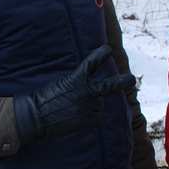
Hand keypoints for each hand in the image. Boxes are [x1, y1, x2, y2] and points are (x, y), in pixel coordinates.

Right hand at [14, 46, 134, 143]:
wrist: (36, 116)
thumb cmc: (44, 98)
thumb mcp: (61, 83)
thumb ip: (77, 82)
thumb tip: (88, 86)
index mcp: (77, 78)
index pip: (93, 63)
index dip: (101, 54)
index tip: (107, 49)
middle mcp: (87, 91)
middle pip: (110, 86)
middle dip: (123, 82)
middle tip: (132, 79)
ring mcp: (89, 106)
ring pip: (99, 105)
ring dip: (92, 106)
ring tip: (75, 109)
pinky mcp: (89, 120)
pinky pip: (96, 117)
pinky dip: (91, 118)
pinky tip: (77, 118)